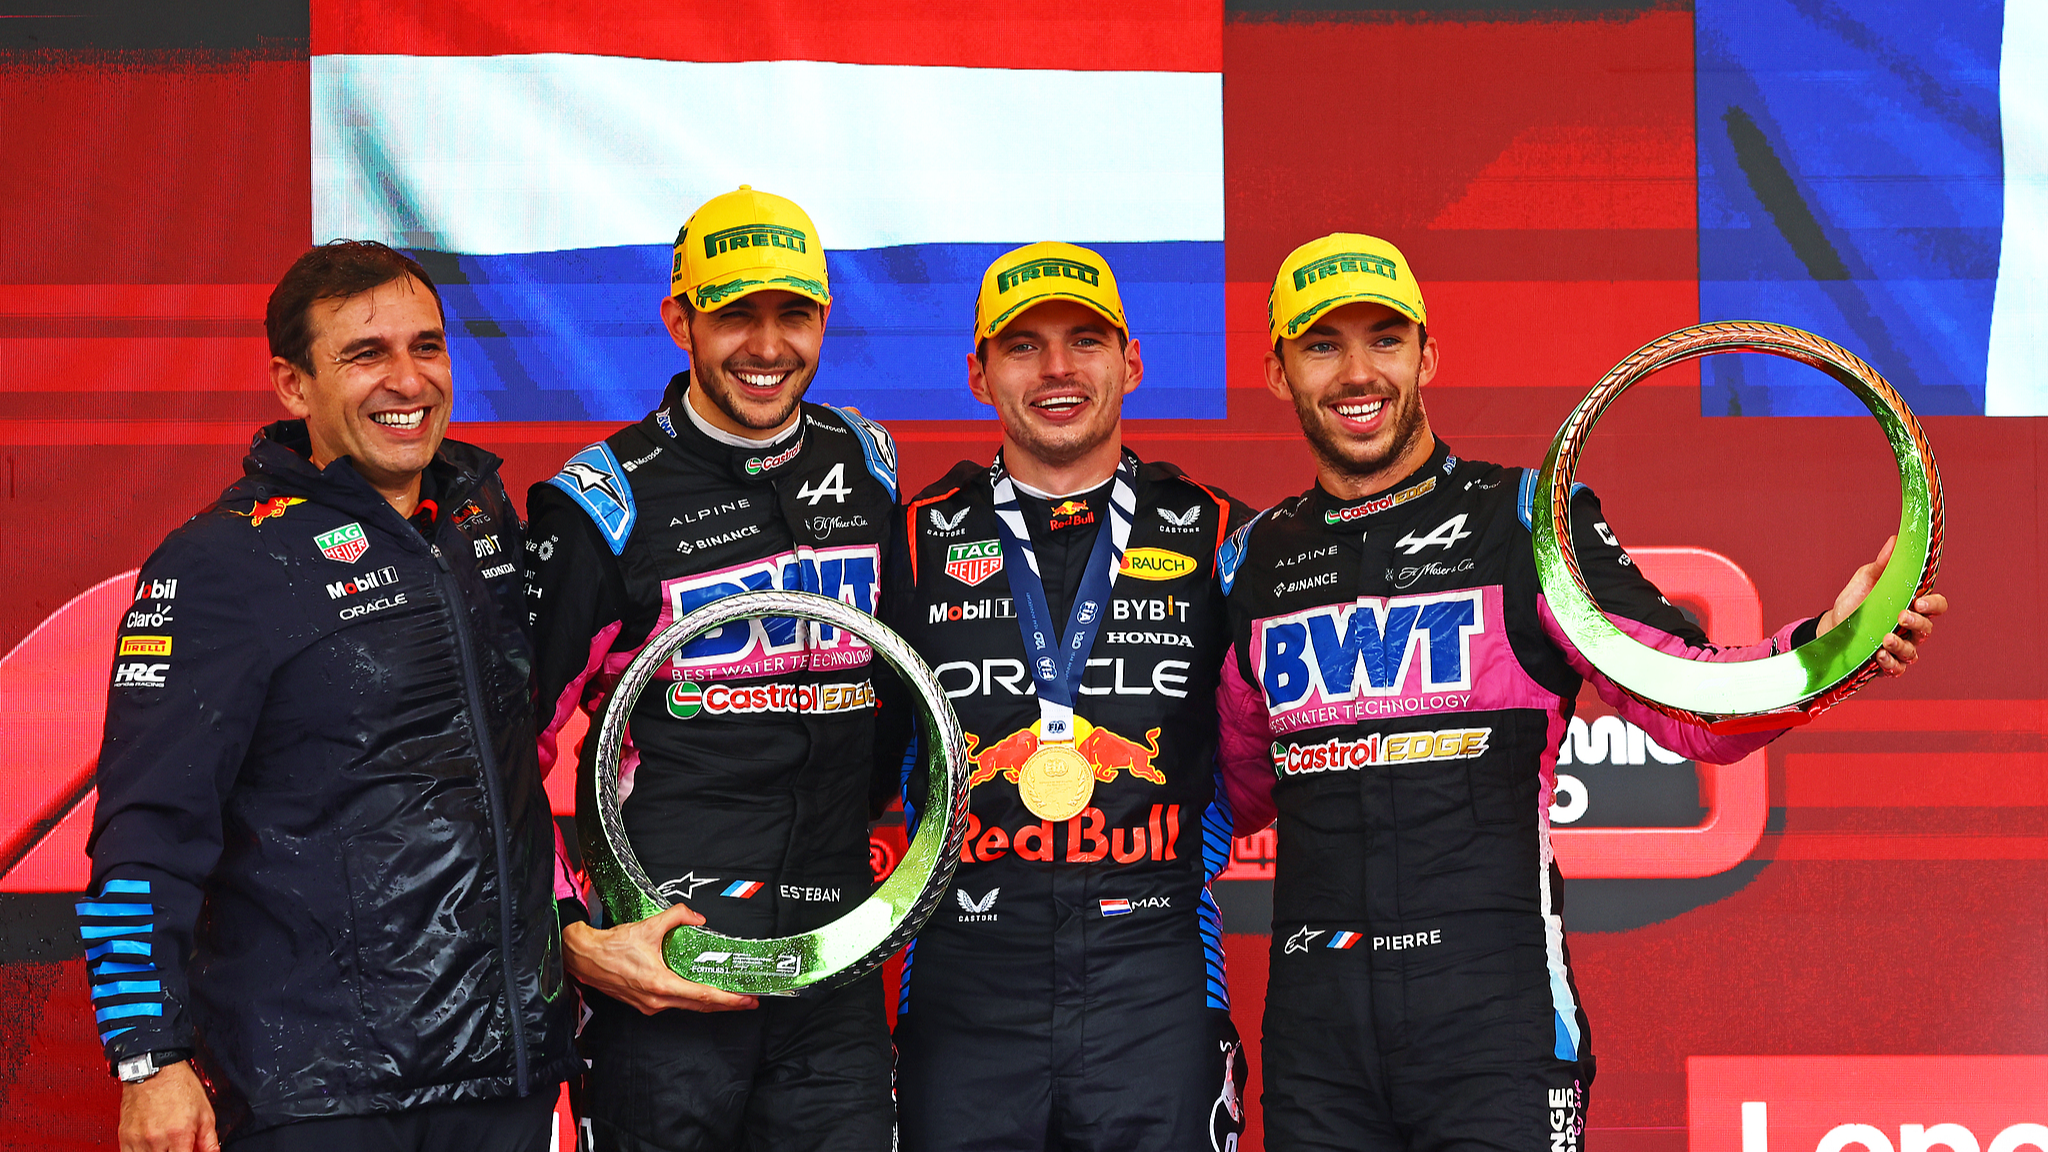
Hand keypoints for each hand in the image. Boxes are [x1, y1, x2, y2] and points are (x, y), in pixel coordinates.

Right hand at [119, 1061, 217, 1151]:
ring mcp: (138, 1140)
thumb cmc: (180, 1087)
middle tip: (176, 1149)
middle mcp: (157, 1140)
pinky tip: (151, 1148)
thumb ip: (209, 1140)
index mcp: (179, 1134)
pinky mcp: (125, 1138)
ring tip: (165, 1147)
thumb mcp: (205, 1112)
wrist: (155, 1069)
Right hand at [562, 901, 757, 1014]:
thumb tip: (697, 918)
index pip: (702, 995)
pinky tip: (700, 991)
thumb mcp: (648, 926)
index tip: (745, 999)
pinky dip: (691, 998)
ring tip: (729, 997)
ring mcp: (649, 1004)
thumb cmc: (611, 946)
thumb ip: (677, 916)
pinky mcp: (644, 1003)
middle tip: (748, 1001)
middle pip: (700, 1005)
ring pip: (687, 1006)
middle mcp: (656, 999)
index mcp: (659, 983)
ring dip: (709, 1002)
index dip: (727, 998)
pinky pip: (674, 1003)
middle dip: (727, 1004)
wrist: (585, 958)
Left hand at [1816, 535, 1947, 675]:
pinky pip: (1897, 668)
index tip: (1919, 601)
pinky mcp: (1886, 664)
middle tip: (1901, 616)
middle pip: (1928, 629)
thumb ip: (1883, 564)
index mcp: (1911, 605)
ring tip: (1885, 638)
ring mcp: (1900, 647)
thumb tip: (1895, 540)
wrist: (1831, 626)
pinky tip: (1879, 655)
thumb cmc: (1854, 601)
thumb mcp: (1866, 579)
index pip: (1936, 606)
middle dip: (1918, 623)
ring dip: (1902, 645)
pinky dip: (1891, 663)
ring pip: (1913, 651)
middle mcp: (1910, 628)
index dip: (1934, 604)